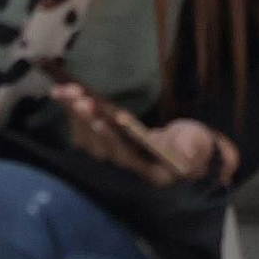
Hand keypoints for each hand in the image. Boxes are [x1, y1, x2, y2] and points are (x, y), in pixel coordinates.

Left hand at [52, 84, 237, 186]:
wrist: (184, 152)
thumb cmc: (192, 147)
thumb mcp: (197, 147)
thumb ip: (192, 151)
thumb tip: (184, 156)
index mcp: (146, 169)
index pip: (125, 156)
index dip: (113, 139)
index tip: (104, 118)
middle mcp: (124, 166)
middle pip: (99, 148)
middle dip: (88, 121)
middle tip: (80, 96)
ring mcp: (111, 155)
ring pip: (86, 140)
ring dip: (74, 115)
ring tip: (65, 90)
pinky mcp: (103, 142)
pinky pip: (82, 130)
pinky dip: (70, 112)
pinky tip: (61, 92)